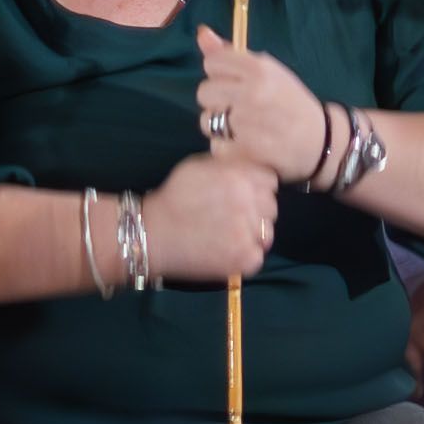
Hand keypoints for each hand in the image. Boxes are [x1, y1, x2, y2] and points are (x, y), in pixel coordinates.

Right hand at [141, 151, 278, 285]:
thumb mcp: (200, 165)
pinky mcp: (246, 259)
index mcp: (242, 176)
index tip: (243, 197)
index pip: (270, 182)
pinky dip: (245, 256)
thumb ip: (230, 165)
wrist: (153, 234)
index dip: (257, 189)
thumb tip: (248, 167)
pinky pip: (258, 256)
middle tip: (231, 219)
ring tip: (227, 236)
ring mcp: (250, 232)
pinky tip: (225, 251)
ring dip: (253, 235)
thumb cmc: (174, 197)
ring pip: (267, 233)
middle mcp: (251, 202)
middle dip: (257, 211)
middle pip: (271, 207)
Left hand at [193, 26, 328, 178]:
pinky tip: (244, 145)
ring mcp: (248, 123)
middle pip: (204, 92)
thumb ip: (232, 55)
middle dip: (217, 100)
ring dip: (219, 126)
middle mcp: (252, 92)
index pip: (212, 63)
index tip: (233, 83)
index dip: (219, 74)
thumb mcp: (269, 72)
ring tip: (241, 128)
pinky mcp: (246, 150)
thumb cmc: (292, 102)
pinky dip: (227, 148)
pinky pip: (216, 145)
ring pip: (207, 121)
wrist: (321, 140)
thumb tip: (202, 33)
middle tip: (237, 107)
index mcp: (260, 68)